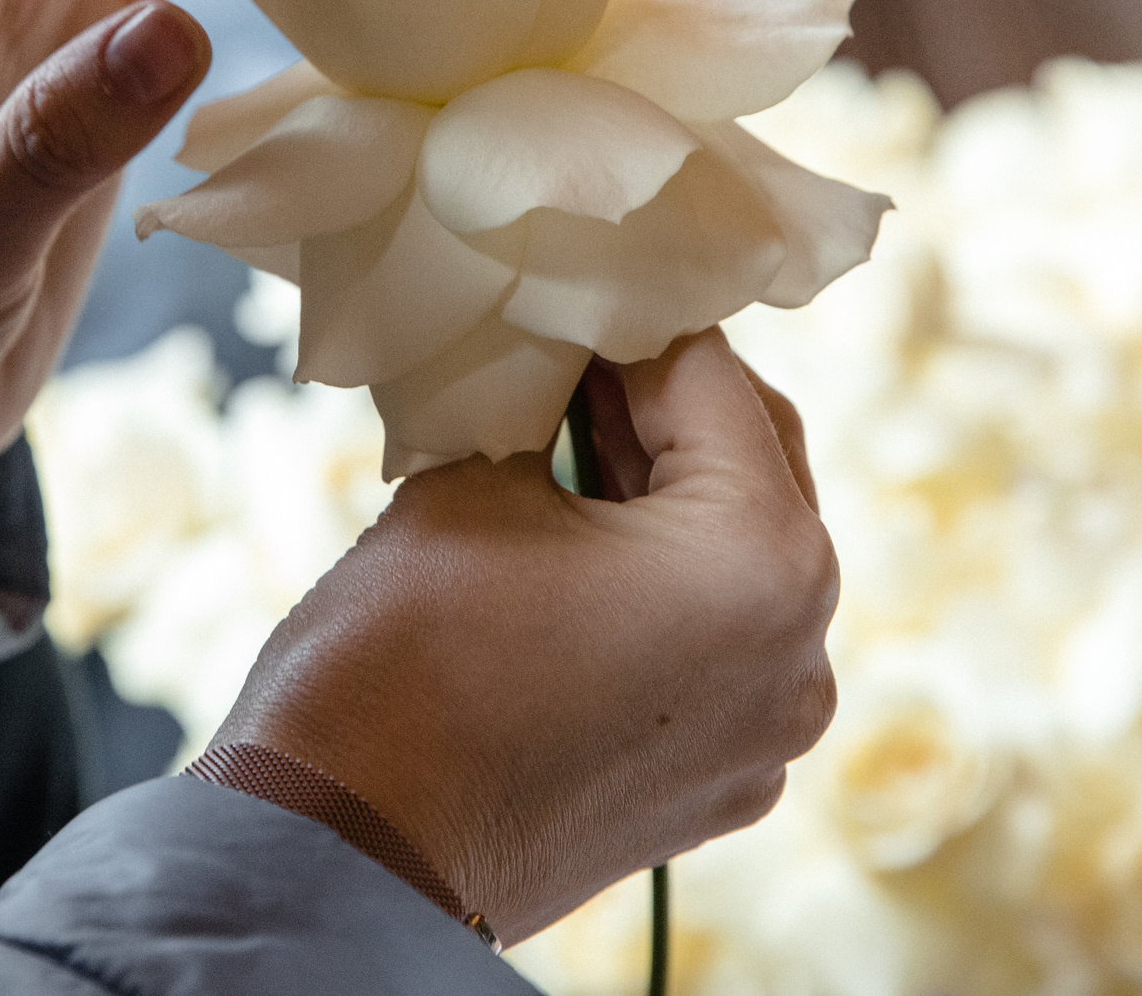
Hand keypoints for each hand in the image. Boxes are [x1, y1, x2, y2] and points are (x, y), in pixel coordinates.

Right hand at [215, 329, 839, 942]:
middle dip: (662, 405)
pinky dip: (660, 591)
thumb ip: (550, 403)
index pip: (712, 378)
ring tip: (562, 448)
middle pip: (752, 465)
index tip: (570, 288)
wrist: (340, 854)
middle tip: (564, 356)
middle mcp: (801, 653)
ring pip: (738, 559)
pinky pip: (717, 647)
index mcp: (764, 560)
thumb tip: (568, 342)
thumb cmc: (400, 660)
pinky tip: (572, 557)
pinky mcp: (720, 783)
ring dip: (662, 494)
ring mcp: (768, 733)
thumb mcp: (478, 479)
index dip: (628, 320)